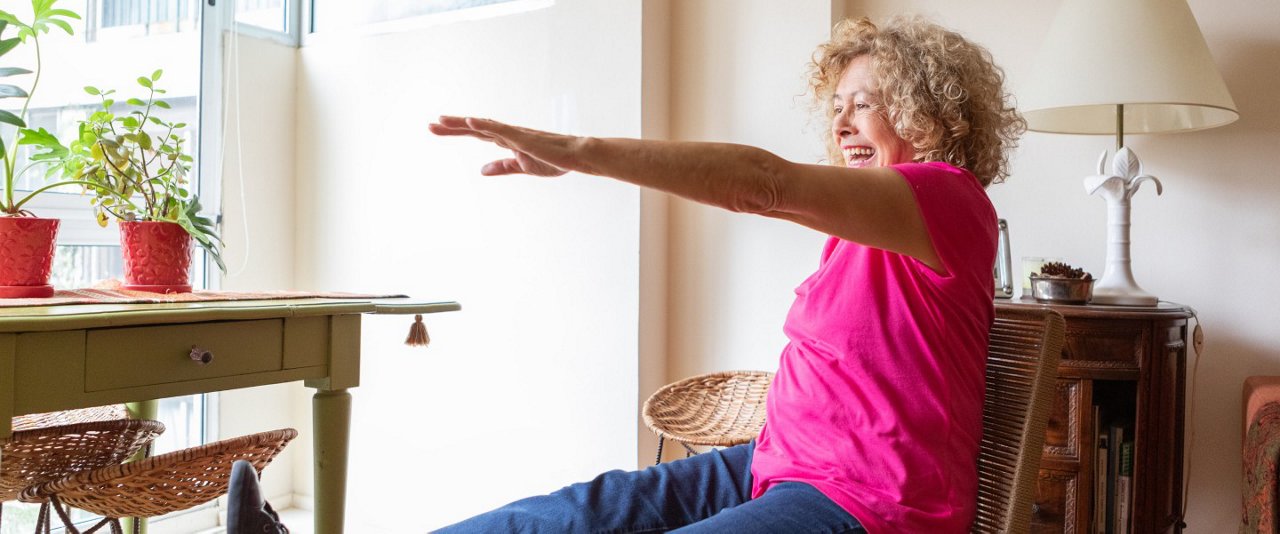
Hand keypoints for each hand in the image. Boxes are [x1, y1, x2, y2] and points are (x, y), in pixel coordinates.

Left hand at [428, 116, 580, 176]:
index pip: (477, 134)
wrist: (577, 157)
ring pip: (483, 126)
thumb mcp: (521, 167)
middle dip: (452, 127)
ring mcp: (515, 134)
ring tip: (441, 120)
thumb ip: (502, 167)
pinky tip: (470, 122)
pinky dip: (485, 125)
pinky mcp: (524, 137)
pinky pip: (501, 130)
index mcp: (508, 141)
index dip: (457, 131)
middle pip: (475, 128)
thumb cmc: (554, 160)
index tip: (437, 129)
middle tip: (430, 126)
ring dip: (462, 124)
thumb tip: (481, 171)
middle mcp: (508, 134)